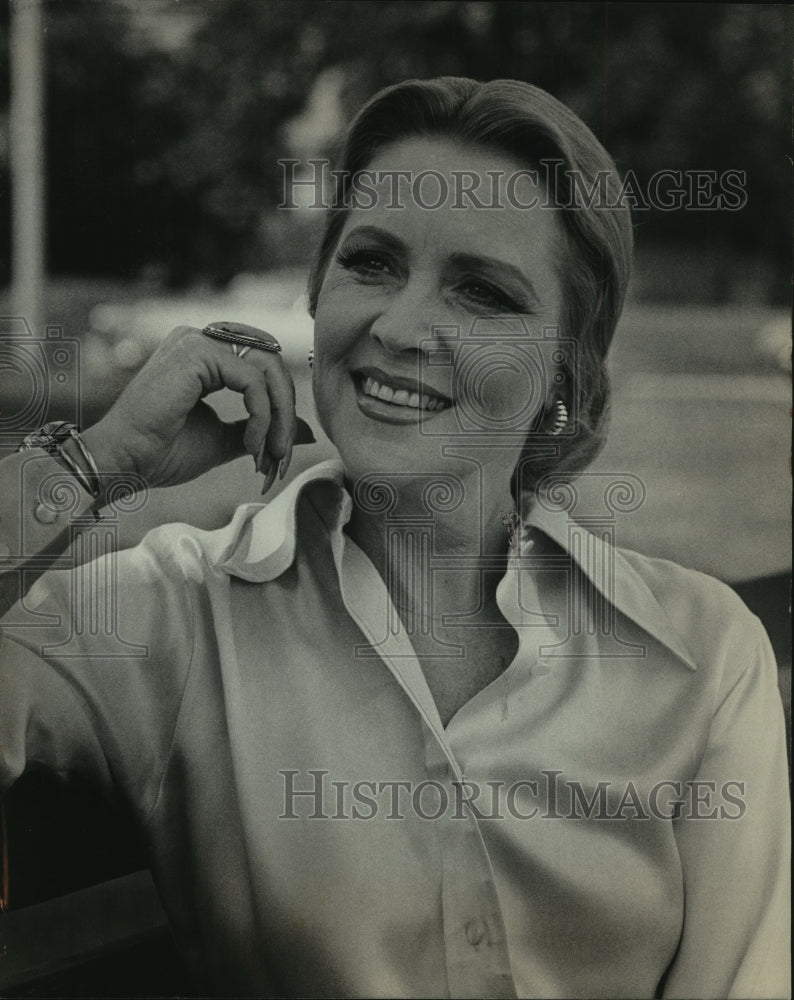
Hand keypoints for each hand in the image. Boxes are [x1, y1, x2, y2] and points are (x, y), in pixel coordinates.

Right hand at [82, 325, 313, 494]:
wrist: (124, 461)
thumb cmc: (162, 452)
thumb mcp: (225, 440)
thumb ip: (261, 430)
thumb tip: (308, 433)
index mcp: (206, 355)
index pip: (264, 366)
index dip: (279, 408)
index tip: (276, 451)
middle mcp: (202, 339)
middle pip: (272, 364)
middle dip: (285, 412)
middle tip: (281, 454)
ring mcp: (198, 341)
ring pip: (268, 370)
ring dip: (278, 418)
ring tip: (268, 454)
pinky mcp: (198, 354)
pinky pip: (254, 382)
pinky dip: (261, 417)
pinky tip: (250, 446)